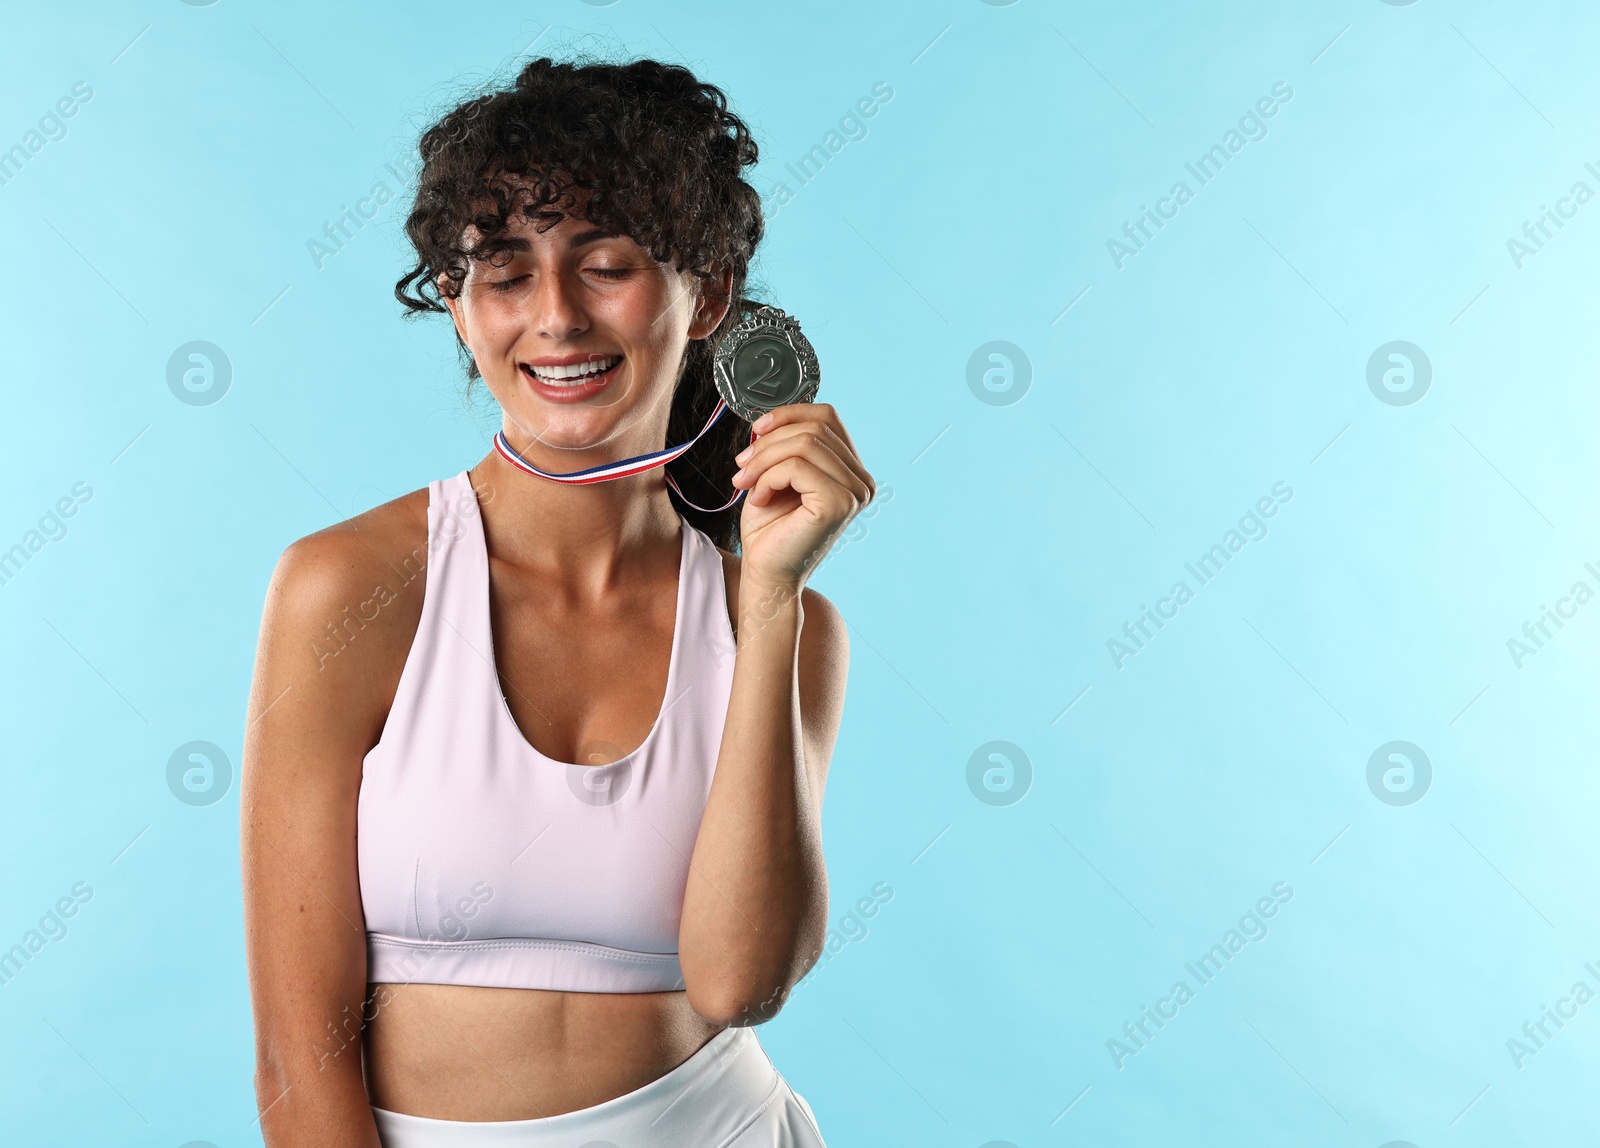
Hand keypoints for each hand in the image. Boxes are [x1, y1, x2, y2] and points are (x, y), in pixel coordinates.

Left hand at [730, 403, 874, 590]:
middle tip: (742, 466)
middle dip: (770, 441)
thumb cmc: (771, 530)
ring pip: (804, 443)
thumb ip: (784, 444)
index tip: (757, 431)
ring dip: (765, 459)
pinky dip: (769, 477)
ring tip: (746, 482)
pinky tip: (760, 498)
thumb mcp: (777, 474)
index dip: (789, 414)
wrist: (766, 573)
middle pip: (815, 427)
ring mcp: (854, 493)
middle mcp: (861, 481)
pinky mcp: (838, 504)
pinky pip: (797, 466)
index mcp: (851, 471)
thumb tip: (771, 419)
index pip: (828, 417)